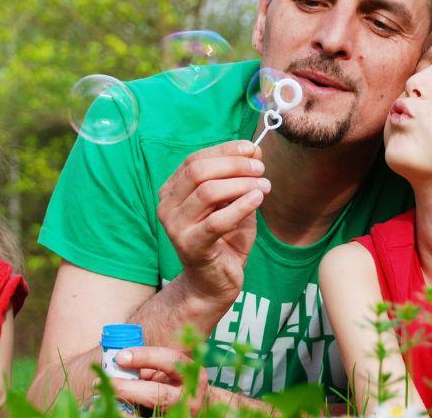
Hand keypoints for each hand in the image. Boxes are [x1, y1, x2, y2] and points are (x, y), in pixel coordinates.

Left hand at [108, 346, 268, 412]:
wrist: (202, 406)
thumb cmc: (178, 382)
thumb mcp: (169, 370)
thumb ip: (149, 366)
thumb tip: (118, 362)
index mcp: (192, 374)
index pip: (170, 360)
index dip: (144, 357)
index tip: (120, 357)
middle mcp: (190, 397)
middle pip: (157, 395)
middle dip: (128, 388)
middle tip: (105, 381)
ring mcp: (182, 414)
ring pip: (152, 412)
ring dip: (126, 405)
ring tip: (106, 396)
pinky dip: (129, 415)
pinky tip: (116, 408)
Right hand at [156, 140, 266, 301]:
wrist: (214, 282)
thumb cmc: (224, 239)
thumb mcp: (233, 202)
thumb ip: (240, 176)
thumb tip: (254, 149)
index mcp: (172, 191)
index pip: (195, 159)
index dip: (225, 150)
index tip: (252, 149)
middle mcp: (167, 206)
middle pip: (199, 172)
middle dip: (234, 166)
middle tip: (260, 170)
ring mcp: (175, 227)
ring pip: (208, 192)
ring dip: (241, 184)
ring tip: (264, 186)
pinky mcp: (190, 246)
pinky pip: (217, 221)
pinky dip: (241, 206)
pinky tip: (258, 199)